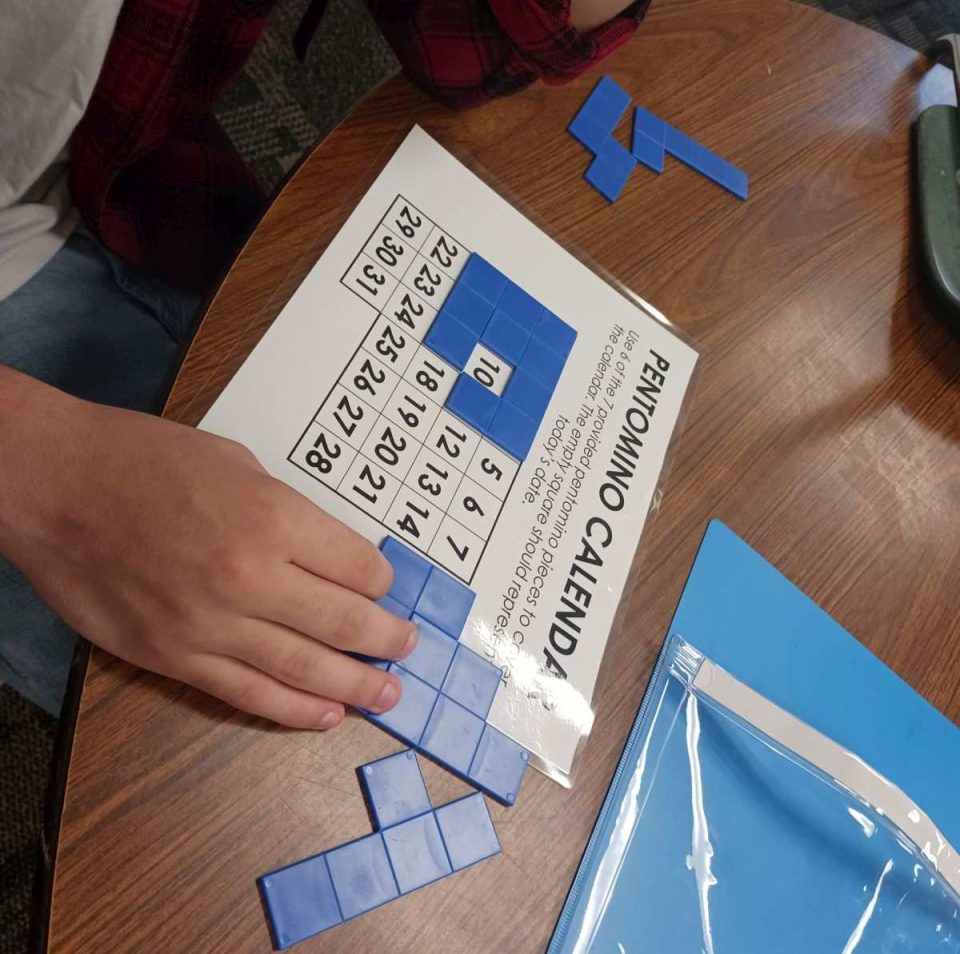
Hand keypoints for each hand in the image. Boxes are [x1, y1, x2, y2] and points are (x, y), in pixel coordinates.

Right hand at [0, 369, 415, 728]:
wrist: (55, 485)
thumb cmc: (144, 460)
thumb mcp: (237, 463)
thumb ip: (287, 513)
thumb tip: (325, 554)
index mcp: (274, 518)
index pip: (358, 568)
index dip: (382, 582)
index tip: (385, 587)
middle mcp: (252, 578)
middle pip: (345, 623)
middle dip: (387, 639)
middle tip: (408, 647)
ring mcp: (211, 626)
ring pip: (305, 669)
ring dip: (356, 686)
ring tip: (388, 695)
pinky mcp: (172, 658)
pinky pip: (247, 693)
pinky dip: (293, 710)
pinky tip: (326, 715)